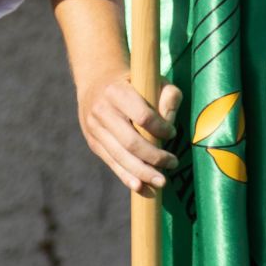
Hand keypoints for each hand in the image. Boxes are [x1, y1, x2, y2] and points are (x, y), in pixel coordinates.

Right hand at [77, 61, 183, 195]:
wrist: (96, 82)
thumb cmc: (133, 83)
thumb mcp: (153, 79)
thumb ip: (169, 96)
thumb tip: (170, 124)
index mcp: (116, 91)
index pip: (142, 116)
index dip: (160, 128)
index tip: (172, 133)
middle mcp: (101, 110)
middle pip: (130, 142)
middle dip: (154, 157)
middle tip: (173, 163)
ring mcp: (94, 128)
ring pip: (120, 156)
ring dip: (143, 172)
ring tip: (161, 181)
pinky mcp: (93, 142)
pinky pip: (111, 162)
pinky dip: (126, 176)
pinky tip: (141, 186)